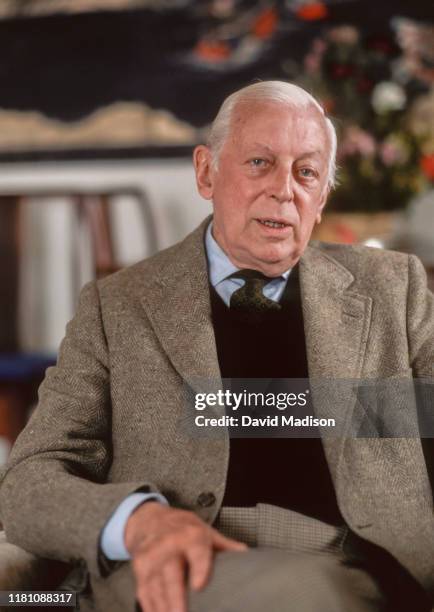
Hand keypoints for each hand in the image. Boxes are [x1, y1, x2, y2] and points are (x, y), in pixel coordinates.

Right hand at [124, 502, 246, 611]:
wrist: (148, 519)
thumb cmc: (182, 528)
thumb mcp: (205, 531)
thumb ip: (225, 545)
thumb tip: (246, 555)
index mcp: (191, 536)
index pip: (196, 552)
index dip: (199, 568)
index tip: (200, 586)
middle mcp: (168, 546)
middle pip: (172, 577)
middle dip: (177, 601)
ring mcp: (151, 560)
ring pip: (157, 591)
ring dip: (165, 610)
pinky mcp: (139, 572)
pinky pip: (145, 596)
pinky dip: (153, 610)